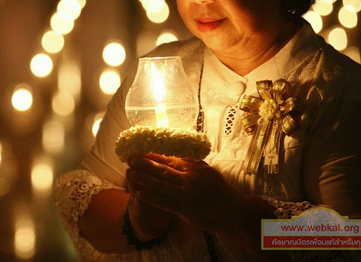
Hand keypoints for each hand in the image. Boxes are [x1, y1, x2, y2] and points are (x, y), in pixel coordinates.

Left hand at [127, 153, 244, 233]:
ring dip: (144, 178)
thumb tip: (177, 154)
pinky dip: (152, 198)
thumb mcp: (207, 171)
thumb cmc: (219, 190)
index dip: (153, 155)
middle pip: (162, 170)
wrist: (231, 211)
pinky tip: (140, 193)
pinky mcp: (184, 210)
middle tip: (130, 158)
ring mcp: (185, 195)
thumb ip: (191, 163)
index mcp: (192, 169)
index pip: (169, 159)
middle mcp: (188, 180)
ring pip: (161, 185)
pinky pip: (164, 203)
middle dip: (144, 163)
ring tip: (131, 172)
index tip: (140, 150)